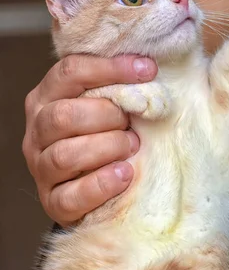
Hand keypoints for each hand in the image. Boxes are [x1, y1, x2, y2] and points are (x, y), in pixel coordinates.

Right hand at [23, 54, 156, 225]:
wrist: (92, 190)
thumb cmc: (104, 139)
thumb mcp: (105, 108)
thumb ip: (117, 89)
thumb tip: (150, 67)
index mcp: (46, 99)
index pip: (70, 72)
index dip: (110, 68)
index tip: (147, 70)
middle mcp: (37, 131)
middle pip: (64, 115)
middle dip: (107, 116)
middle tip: (131, 124)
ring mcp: (41, 168)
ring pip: (66, 155)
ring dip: (107, 148)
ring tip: (131, 147)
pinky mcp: (53, 202)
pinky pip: (72, 196)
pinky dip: (102, 184)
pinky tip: (124, 175)